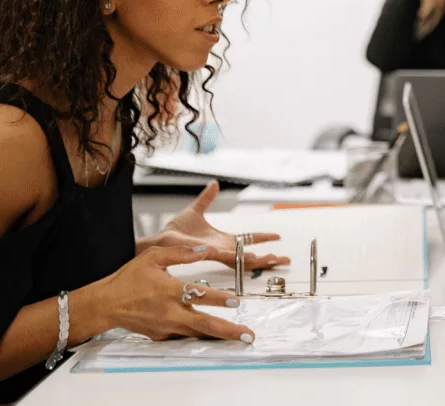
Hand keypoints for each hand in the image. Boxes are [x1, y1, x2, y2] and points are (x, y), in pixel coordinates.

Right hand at [84, 245, 255, 341]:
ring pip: (198, 333)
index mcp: (169, 290)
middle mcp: (170, 311)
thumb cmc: (129, 279)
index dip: (219, 299)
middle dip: (228, 331)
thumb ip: (181, 253)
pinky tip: (215, 336)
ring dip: (219, 336)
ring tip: (238, 337)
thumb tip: (206, 250)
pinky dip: (200, 335)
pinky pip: (184, 335)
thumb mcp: (153, 256)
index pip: (199, 295)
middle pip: (204, 324)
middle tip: (248, 335)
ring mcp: (166, 326)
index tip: (236, 301)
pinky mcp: (162, 335)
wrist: (106, 304)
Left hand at [151, 180, 289, 270]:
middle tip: (286, 260)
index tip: (278, 237)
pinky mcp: (208, 253)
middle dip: (268, 258)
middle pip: (251, 254)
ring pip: (243, 259)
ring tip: (274, 260)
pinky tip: (253, 256)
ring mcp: (216, 252)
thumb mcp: (195, 210)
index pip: (248, 239)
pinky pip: (227, 256)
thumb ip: (207, 198)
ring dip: (259, 260)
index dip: (263, 238)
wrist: (159, 240)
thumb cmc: (174, 231)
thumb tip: (215, 184)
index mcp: (222, 240)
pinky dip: (241, 257)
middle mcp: (222, 249)